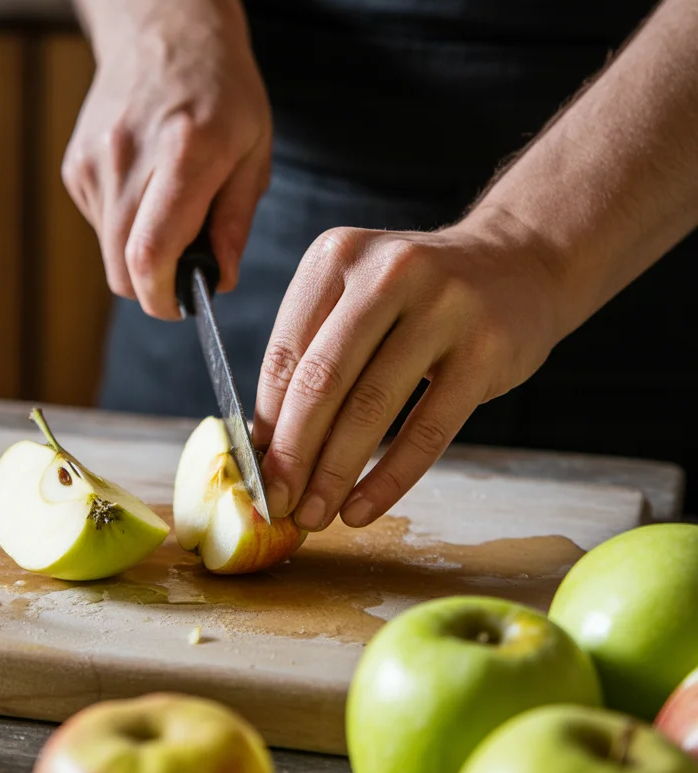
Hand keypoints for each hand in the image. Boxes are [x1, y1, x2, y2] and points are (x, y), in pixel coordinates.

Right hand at [62, 0, 271, 318]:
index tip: (186, 304)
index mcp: (185, 152)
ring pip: (110, 252)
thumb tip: (219, 281)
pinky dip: (126, 227)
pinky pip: (100, 225)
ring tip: (173, 209)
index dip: (164, 298)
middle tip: (189, 269)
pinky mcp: (75, 165)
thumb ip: (235, 220)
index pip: (151, 254)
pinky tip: (148, 187)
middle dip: (155, 287)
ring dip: (142, 254)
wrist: (161, 24)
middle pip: (122, 267)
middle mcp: (128, 156)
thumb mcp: (254, 148)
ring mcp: (94, 160)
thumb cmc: (222, 89)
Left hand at [254, 217, 566, 529]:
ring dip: (334, 475)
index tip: (254, 472)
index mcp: (339, 256)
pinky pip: (427, 429)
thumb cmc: (419, 295)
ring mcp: (442, 308)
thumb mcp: (359, 296)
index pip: (285, 353)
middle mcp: (388, 272)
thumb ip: (314, 354)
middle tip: (277, 504)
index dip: (265, 422)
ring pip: (371, 408)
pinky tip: (363, 509)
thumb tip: (267, 445)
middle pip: (322, 381)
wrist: (519, 263)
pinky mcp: (484, 350)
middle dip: (292, 455)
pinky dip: (389, 479)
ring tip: (316, 515)